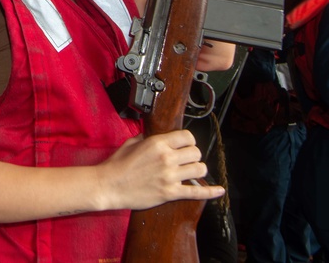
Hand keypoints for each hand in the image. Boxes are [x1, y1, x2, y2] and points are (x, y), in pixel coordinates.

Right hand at [95, 130, 223, 210]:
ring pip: (200, 169)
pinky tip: (219, 190)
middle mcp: (167, 158)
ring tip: (192, 171)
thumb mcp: (132, 143)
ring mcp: (170, 176)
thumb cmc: (117, 164)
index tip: (185, 145)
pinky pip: (196, 192)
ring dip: (198, 170)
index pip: (187, 137)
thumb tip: (158, 135)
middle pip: (196, 152)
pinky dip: (210, 192)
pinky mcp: (170, 193)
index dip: (188, 141)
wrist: (109, 185)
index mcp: (158, 143)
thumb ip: (149, 138)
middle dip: (193, 155)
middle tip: (186, 160)